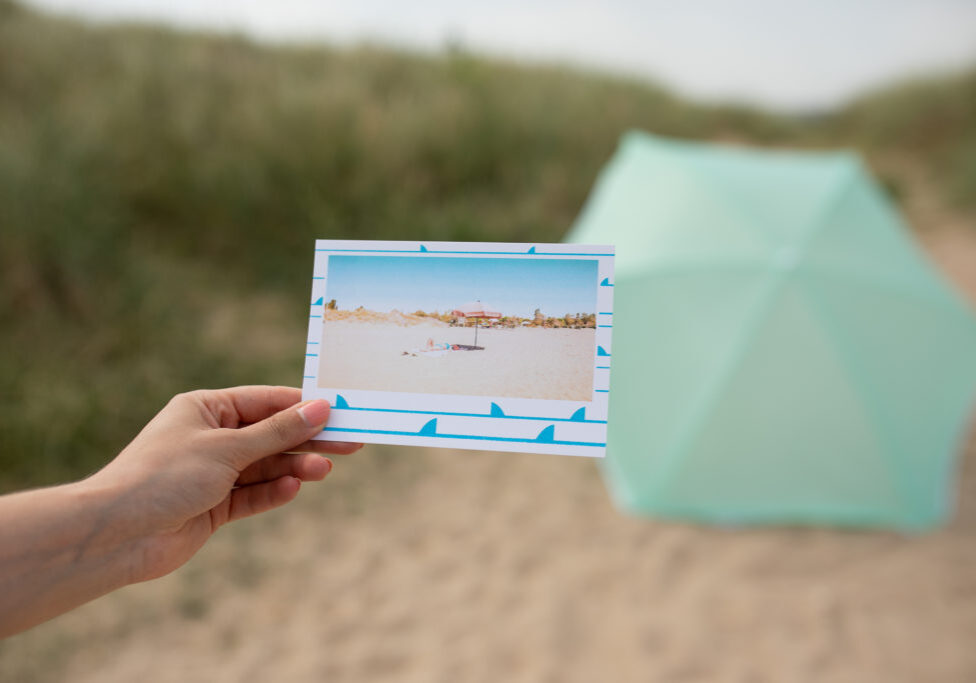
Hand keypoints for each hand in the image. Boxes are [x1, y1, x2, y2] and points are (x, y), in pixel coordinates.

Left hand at [89, 386, 360, 581]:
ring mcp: (212, 473)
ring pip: (265, 466)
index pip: (266, 401)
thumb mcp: (228, 448)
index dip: (304, 406)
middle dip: (308, 439)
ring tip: (323, 470)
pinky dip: (272, 493)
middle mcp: (210, 437)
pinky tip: (292, 490)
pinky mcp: (213, 507)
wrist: (117, 534)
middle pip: (271, 434)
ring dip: (294, 468)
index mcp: (206, 408)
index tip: (342, 411)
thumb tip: (321, 407)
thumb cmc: (164, 476)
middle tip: (351, 443)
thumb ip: (277, 431)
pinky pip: (252, 495)